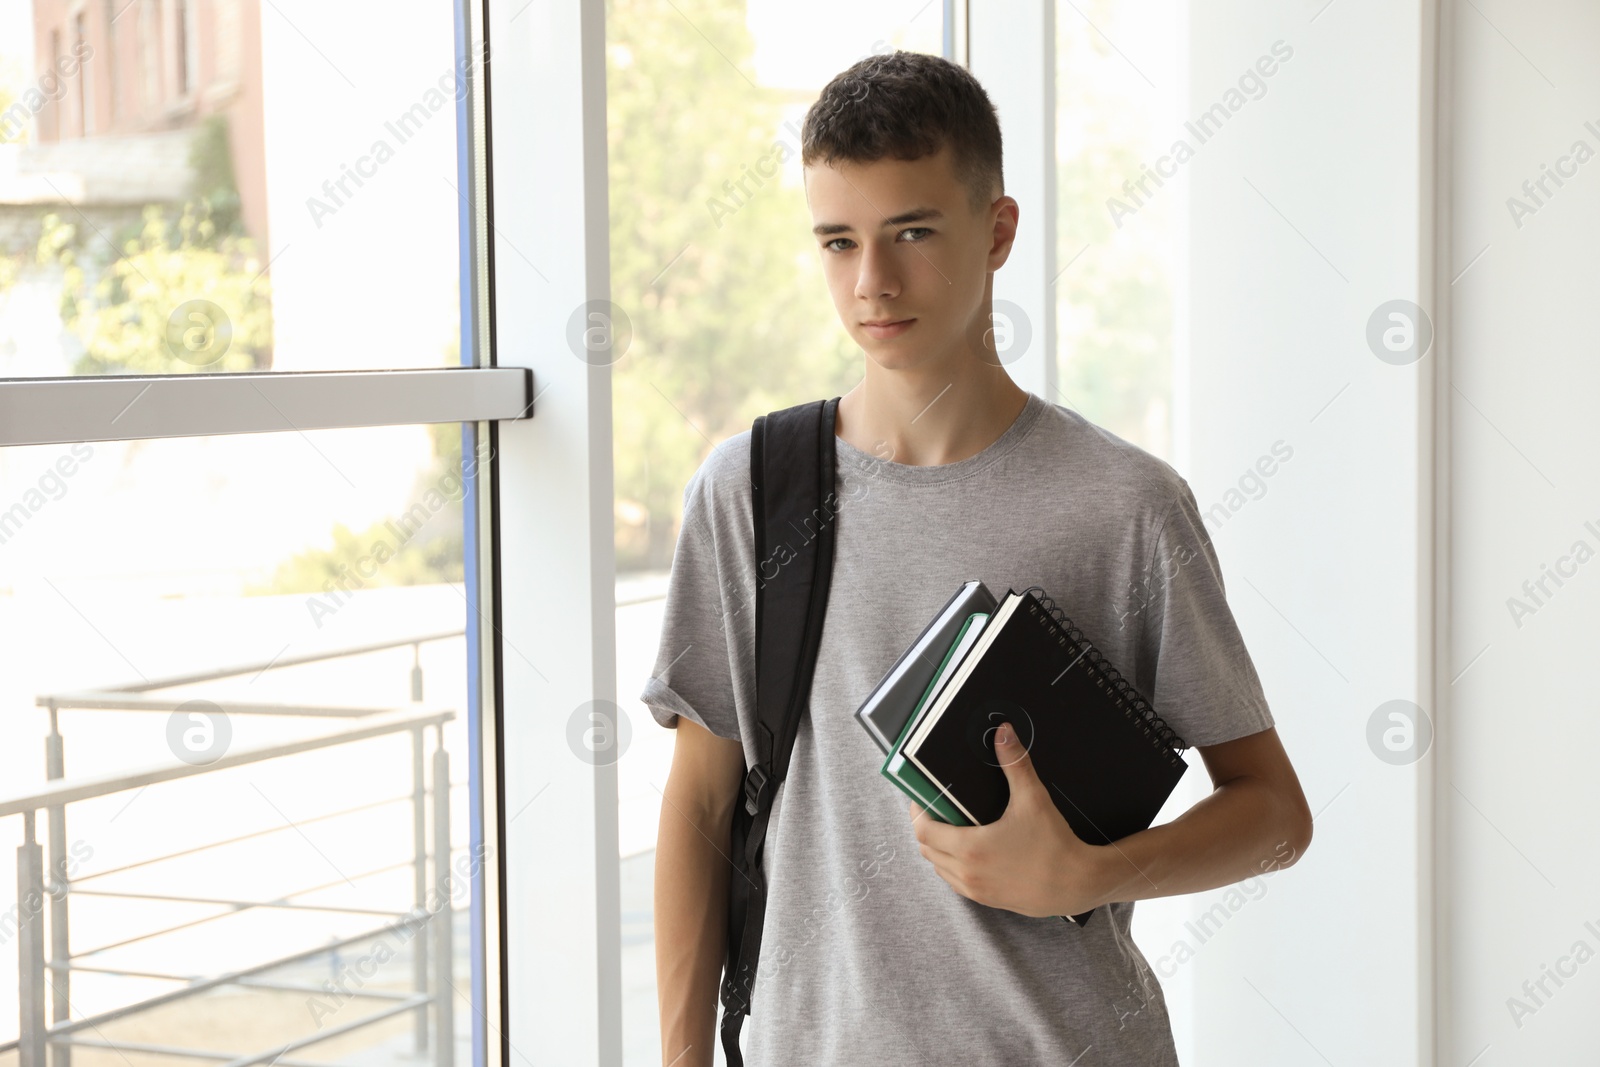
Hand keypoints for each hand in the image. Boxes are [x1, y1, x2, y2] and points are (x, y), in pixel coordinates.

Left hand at [907, 721, 1109, 917]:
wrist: (1078, 885)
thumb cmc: (1055, 844)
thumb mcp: (1033, 799)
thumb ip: (1014, 764)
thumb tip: (1003, 732)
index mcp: (970, 848)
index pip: (923, 830)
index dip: (918, 812)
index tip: (923, 797)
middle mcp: (967, 873)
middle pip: (926, 849)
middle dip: (927, 827)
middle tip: (939, 808)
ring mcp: (976, 890)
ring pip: (939, 868)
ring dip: (939, 848)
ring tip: (953, 827)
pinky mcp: (988, 900)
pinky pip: (956, 883)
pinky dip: (953, 866)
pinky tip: (969, 851)